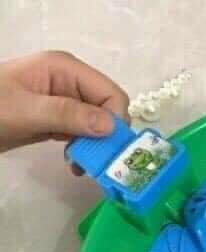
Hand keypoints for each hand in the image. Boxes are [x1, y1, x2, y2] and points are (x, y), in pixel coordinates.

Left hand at [0, 51, 128, 153]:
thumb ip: (69, 115)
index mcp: (66, 70)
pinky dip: (84, 150)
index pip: (112, 95)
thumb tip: (111, 126)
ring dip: (95, 147)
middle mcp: (71, 82)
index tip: (106, 148)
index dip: (116, 122)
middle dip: (106, 137)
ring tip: (79, 165)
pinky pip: (84, 134)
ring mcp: (65, 100)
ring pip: (99, 125)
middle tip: (93, 161)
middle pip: (109, 111)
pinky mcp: (59, 118)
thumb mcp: (28, 111)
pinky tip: (73, 163)